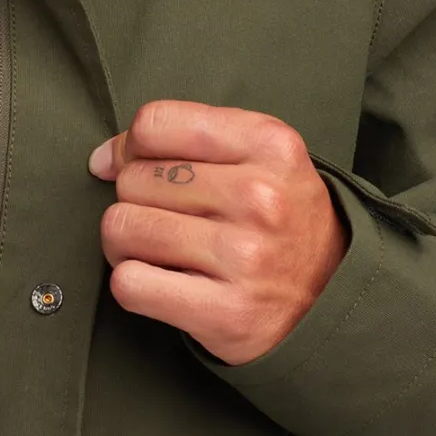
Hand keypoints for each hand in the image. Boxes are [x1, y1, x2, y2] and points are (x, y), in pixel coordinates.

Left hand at [87, 99, 349, 365]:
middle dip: (135, 200)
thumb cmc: (278, 217)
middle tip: (170, 220)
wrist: (334, 298)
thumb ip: (180, 139)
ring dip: (126, 244)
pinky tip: (164, 284)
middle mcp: (260, 196)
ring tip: (161, 251)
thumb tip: (101, 159)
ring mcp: (245, 257)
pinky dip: (133, 285)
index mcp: (269, 143)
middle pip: (132, 179)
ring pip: (121, 228)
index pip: (153, 123)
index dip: (131, 147)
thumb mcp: (255, 155)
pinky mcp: (227, 313)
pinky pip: (129, 284)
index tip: (140, 167)